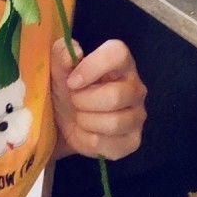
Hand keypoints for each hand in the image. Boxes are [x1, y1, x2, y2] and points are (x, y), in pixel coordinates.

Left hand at [50, 37, 146, 160]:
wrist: (62, 122)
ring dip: (85, 121)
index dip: (93, 66)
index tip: (72, 81)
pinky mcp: (133, 140)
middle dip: (84, 101)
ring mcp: (137, 114)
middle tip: (73, 100)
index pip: (119, 54)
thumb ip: (62, 53)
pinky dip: (88, 141)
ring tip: (78, 116)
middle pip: (115, 96)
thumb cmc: (66, 88)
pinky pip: (110, 144)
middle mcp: (135, 86)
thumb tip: (76, 52)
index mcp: (120, 62)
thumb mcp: (58, 68)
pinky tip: (84, 132)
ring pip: (114, 123)